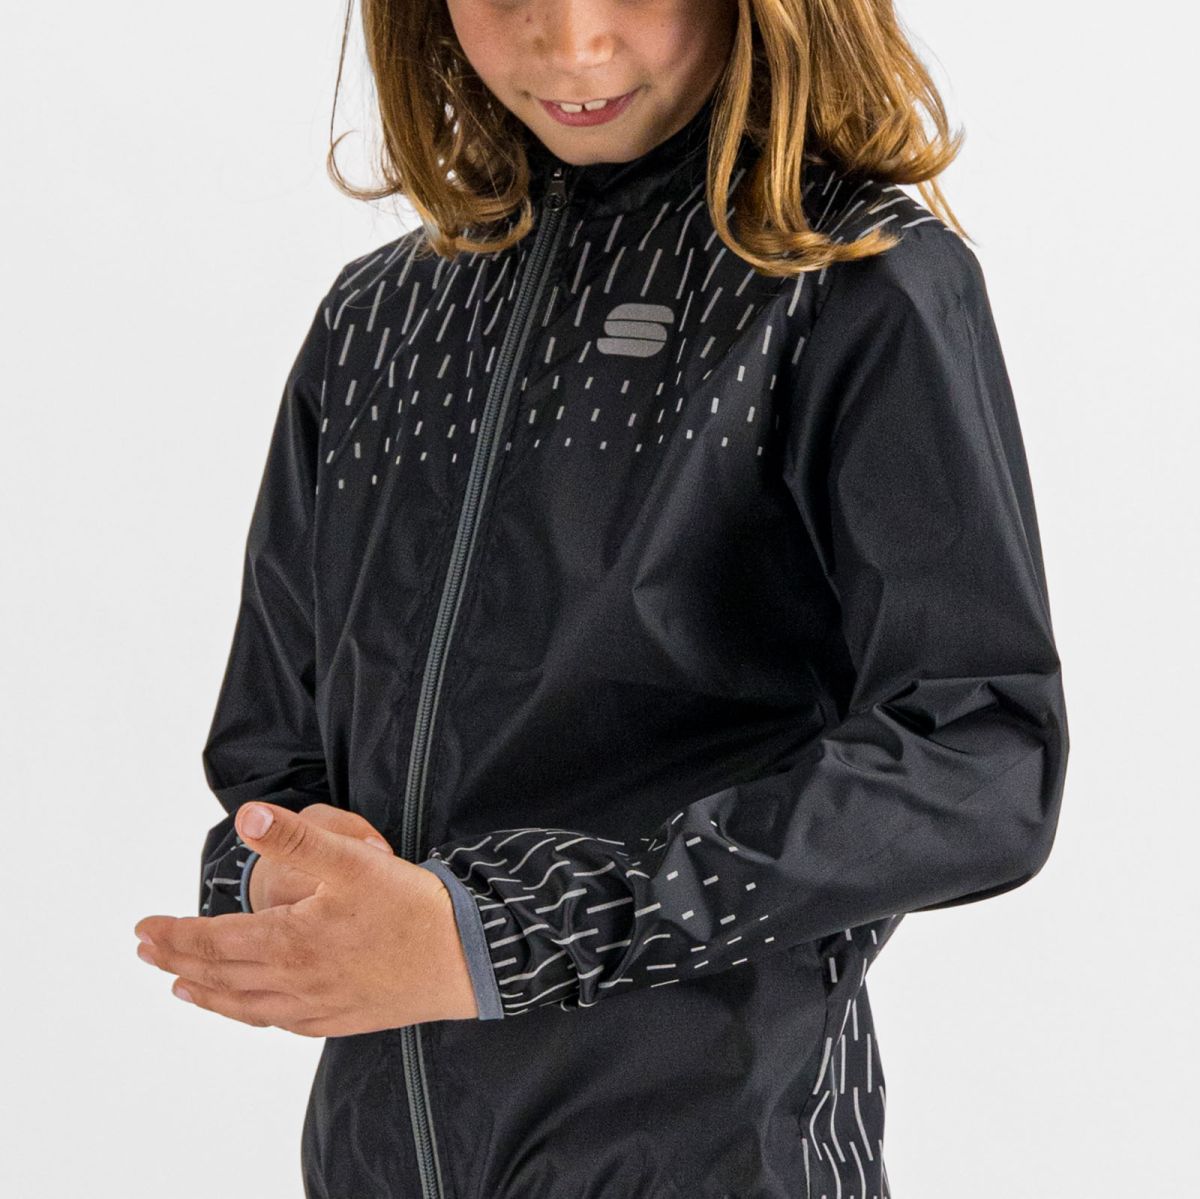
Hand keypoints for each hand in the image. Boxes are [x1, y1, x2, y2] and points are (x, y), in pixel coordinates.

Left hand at [133, 802, 478, 1033]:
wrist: (467, 959)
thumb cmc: (412, 907)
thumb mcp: (354, 860)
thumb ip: (297, 838)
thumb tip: (246, 815)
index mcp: (289, 942)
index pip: (212, 941)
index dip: (174, 934)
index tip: (143, 927)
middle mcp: (294, 982)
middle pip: (220, 976)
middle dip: (178, 962)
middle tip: (147, 951)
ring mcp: (317, 1007)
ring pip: (245, 1005)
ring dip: (207, 994)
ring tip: (181, 987)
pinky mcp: (342, 1018)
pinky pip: (279, 1022)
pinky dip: (250, 1013)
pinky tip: (251, 1007)